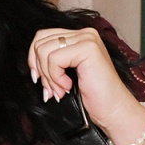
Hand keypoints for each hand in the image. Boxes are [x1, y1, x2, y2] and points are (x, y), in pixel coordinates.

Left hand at [28, 28, 144, 144]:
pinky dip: (56, 77)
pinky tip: (68, 87)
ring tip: (60, 90)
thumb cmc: (93, 96)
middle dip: (40, 69)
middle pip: (40, 42)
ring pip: (44, 50)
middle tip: (51, 89)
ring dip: (48, 76)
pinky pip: (54, 59)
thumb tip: (31, 60)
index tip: (41, 80)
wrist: (113, 110)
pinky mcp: (87, 48)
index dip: (34, 59)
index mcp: (78, 37)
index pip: (42, 37)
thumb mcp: (66, 74)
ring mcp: (87, 39)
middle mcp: (84, 33)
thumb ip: (52, 61)